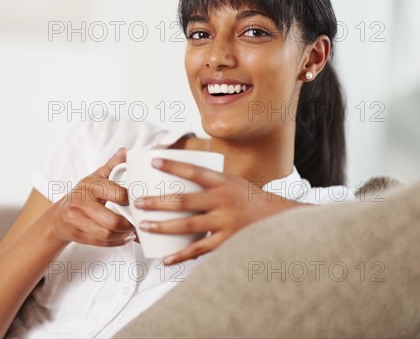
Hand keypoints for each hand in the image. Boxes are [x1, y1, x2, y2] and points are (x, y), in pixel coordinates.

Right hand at [48, 147, 135, 246]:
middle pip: (112, 221)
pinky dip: (116, 242)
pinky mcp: (76, 235)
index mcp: (89, 184)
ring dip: (124, 235)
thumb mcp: (96, 177)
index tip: (139, 202)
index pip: (117, 194)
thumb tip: (125, 151)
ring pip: (107, 234)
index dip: (131, 201)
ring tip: (132, 230)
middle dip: (129, 224)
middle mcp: (81, 202)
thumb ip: (112, 166)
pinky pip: (102, 243)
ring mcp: (76, 219)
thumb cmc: (83, 195)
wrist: (59, 216)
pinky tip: (123, 237)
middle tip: (138, 222)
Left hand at [135, 158, 308, 263]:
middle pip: (184, 201)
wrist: (281, 221)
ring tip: (144, 226)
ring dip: (163, 226)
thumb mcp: (234, 183)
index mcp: (224, 183)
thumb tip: (181, 176)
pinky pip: (200, 250)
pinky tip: (166, 259)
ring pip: (188, 226)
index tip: (153, 161)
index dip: (173, 166)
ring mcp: (225, 223)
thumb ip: (211, 183)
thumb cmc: (252, 200)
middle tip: (138, 202)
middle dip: (158, 202)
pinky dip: (181, 256)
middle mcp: (223, 201)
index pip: (194, 172)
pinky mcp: (227, 242)